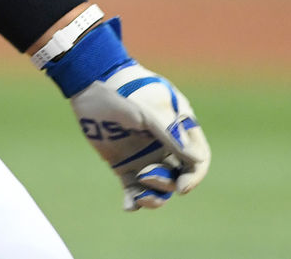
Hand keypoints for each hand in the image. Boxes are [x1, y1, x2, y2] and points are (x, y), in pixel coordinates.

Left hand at [45, 18, 210, 210]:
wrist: (92, 84)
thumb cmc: (125, 91)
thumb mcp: (149, 111)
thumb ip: (171, 134)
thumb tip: (198, 160)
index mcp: (178, 128)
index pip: (198, 158)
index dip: (194, 175)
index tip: (182, 186)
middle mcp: (165, 145)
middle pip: (178, 177)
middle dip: (166, 184)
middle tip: (145, 175)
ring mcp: (145, 155)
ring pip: (158, 188)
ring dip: (152, 197)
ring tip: (137, 195)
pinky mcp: (125, 164)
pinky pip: (134, 189)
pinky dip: (133, 201)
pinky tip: (127, 205)